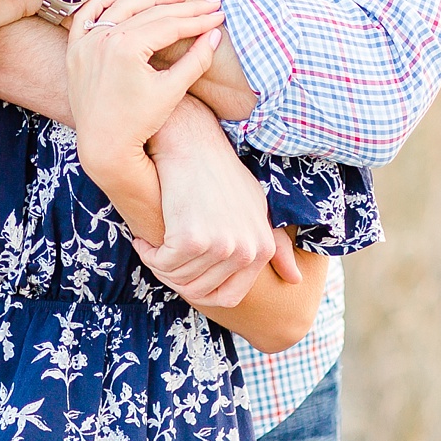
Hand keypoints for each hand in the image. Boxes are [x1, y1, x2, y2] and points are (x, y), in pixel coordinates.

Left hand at [65, 0, 225, 174]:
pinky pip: (86, 17)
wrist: (104, 145)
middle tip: (207, 2)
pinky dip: (103, 4)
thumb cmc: (140, 122)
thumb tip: (215, 33)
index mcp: (127, 47)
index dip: (198, 20)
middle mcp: (103, 39)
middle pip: (149, 14)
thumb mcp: (172, 90)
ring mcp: (86, 43)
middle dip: (182, 8)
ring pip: (120, 9)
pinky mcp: (75, 51)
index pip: (170, 25)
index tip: (218, 14)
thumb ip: (196, 60)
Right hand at [134, 97, 286, 306]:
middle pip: (198, 290)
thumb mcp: (255, 208)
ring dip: (157, 264)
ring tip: (150, 243)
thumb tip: (297, 279)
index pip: (227, 296)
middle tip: (158, 256)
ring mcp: (221, 246)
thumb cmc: (219, 173)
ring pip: (177, 278)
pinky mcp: (192, 239)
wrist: (191, 144)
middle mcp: (246, 251)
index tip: (180, 271)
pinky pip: (161, 263)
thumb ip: (276, 245)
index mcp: (263, 248)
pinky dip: (147, 253)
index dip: (197, 289)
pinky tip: (143, 237)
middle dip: (172, 278)